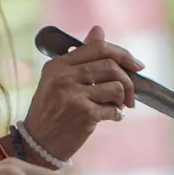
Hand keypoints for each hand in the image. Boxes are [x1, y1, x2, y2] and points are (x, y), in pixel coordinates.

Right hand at [21, 25, 142, 162]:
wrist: (37, 144)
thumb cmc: (50, 111)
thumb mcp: (58, 80)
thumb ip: (80, 57)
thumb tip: (99, 30)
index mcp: (58, 64)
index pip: (98, 48)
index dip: (122, 54)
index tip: (136, 64)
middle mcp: (64, 77)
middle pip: (111, 66)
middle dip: (128, 80)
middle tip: (131, 95)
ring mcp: (73, 95)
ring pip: (116, 87)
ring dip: (123, 99)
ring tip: (117, 107)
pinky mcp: (83, 115)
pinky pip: (113, 109)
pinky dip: (117, 115)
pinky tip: (112, 118)